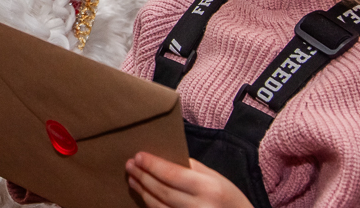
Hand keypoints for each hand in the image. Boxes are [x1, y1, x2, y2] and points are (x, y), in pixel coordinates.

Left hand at [125, 153, 252, 207]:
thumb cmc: (230, 198)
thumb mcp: (217, 178)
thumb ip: (193, 168)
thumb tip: (166, 159)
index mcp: (208, 187)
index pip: (173, 174)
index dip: (153, 165)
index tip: (138, 155)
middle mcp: (199, 206)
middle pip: (163, 191)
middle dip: (143, 177)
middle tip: (130, 165)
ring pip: (159, 206)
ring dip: (143, 191)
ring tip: (132, 178)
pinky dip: (151, 205)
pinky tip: (144, 195)